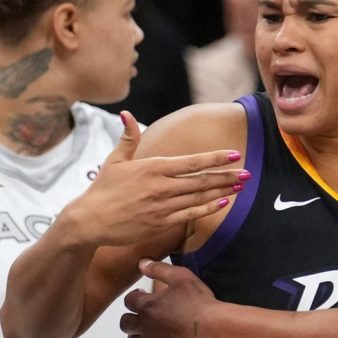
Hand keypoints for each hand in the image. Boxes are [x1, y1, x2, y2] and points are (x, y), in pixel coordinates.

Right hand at [63, 111, 248, 250]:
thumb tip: (127, 114)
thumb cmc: (103, 189)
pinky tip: (222, 203)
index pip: (192, 162)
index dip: (216, 158)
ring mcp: (163, 206)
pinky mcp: (161, 223)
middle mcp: (161, 186)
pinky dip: (208, 208)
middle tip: (248, 172)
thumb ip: (128, 138)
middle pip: (202, 180)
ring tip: (240, 185)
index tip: (234, 154)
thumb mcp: (115, 160)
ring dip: (222, 190)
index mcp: (153, 167)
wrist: (90, 220)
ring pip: (200, 197)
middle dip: (227, 175)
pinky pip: (191, 215)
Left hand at [121, 259, 221, 337]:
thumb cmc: (199, 301)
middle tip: (143, 317)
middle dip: (132, 318)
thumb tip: (140, 263)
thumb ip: (159, 269)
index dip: (135, 298)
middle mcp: (143, 325)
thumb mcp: (181, 277)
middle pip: (125, 323)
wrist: (213, 329)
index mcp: (146, 305)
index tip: (143, 297)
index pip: (129, 301)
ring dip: (137, 336)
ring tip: (147, 335)